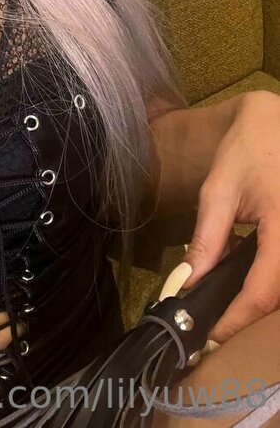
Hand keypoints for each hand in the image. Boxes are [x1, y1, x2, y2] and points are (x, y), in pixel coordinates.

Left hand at [179, 90, 279, 343]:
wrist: (277, 123)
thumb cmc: (247, 151)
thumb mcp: (219, 191)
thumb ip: (208, 239)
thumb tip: (188, 282)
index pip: (263, 291)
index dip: (236, 319)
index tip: (210, 336)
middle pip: (278, 296)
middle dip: (247, 314)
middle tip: (214, 324)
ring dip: (260, 300)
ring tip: (226, 306)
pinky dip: (271, 282)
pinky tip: (247, 281)